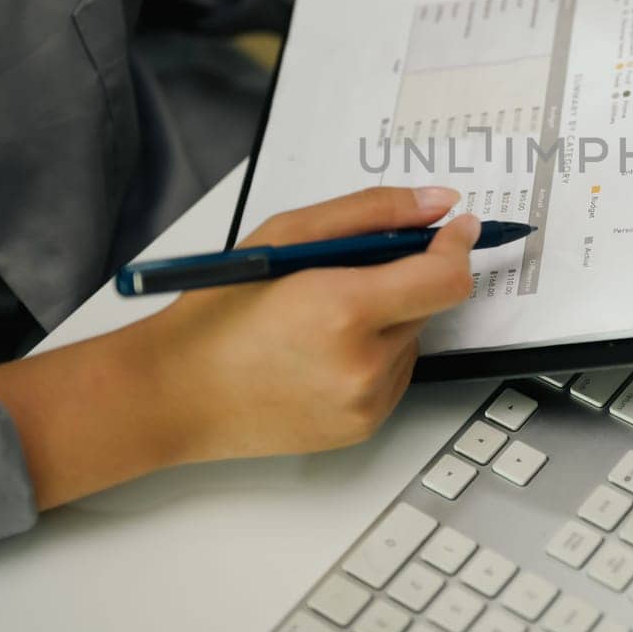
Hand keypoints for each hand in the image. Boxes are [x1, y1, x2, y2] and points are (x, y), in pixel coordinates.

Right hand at [0, 186, 478, 508]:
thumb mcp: (286, 236)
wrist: (175, 393)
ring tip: (320, 321)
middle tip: (347, 274)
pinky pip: (396, 374)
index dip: (456, 246)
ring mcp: (364, 403)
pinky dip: (374, 354)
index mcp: (343, 310)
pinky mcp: (362, 428)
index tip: (456, 226)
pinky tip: (321, 353)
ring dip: (387, 319)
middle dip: (404, 279)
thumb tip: (437, 203)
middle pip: (428, 304)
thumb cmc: (219, 311)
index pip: (445, 277)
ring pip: (413, 339)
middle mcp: (362, 364)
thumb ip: (371, 213)